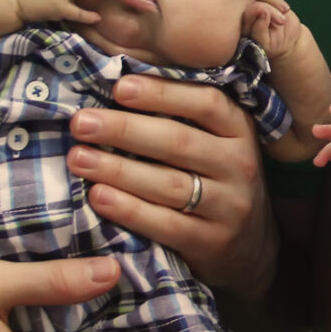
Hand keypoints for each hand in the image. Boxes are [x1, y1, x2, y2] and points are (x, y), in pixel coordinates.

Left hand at [68, 72, 275, 297]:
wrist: (251, 246)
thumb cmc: (216, 179)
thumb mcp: (215, 142)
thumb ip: (181, 117)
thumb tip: (117, 85)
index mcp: (238, 130)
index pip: (206, 103)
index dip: (162, 93)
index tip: (119, 87)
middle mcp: (240, 165)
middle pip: (179, 142)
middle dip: (125, 130)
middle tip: (81, 123)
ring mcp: (229, 206)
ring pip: (170, 184)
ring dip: (119, 170)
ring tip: (79, 158)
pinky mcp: (212, 242)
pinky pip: (166, 224)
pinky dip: (129, 210)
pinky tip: (98, 196)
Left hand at [243, 0, 311, 60]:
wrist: (285, 39)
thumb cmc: (273, 44)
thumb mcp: (266, 42)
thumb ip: (260, 29)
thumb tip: (262, 10)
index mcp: (241, 25)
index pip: (248, 11)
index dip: (264, 11)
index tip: (280, 21)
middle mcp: (245, 12)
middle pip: (255, 0)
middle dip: (273, 7)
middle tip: (283, 20)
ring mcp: (254, 2)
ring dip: (276, 1)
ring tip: (285, 11)